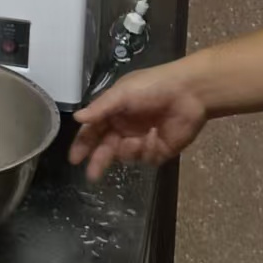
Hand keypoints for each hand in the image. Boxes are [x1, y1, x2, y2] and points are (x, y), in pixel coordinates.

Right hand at [69, 64, 207, 181]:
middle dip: (99, 160)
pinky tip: (155, 134)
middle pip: (106, 148)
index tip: (74, 159)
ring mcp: (141, 139)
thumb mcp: (122, 93)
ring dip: (128, 150)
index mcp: (114, 111)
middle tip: (92, 174)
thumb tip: (77, 118)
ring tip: (137, 139)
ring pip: (125, 155)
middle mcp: (125, 127)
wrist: (188, 93)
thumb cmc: (152, 87)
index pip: (93, 130)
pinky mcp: (158, 150)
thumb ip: (100, 108)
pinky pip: (145, 158)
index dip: (83, 144)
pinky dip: (147, 148)